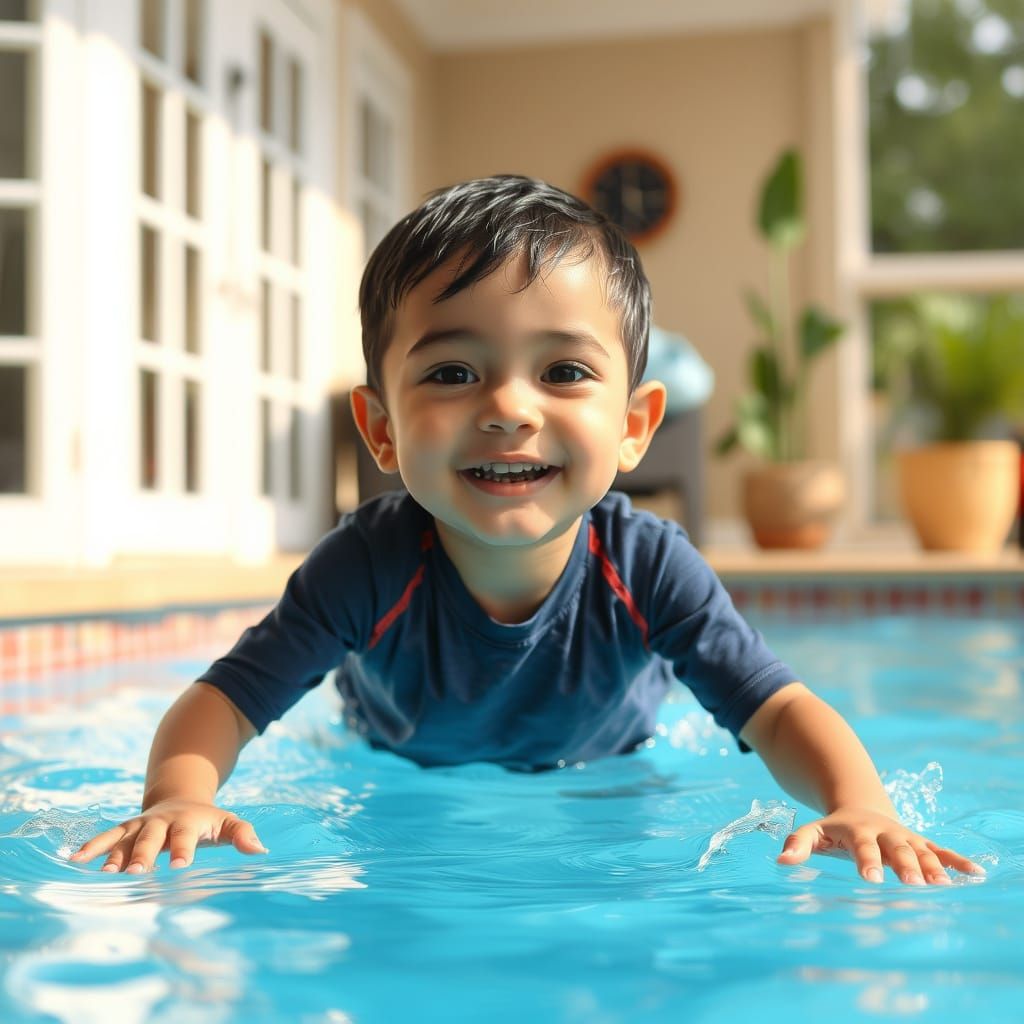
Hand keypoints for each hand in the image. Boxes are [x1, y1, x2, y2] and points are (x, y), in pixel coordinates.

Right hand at [68, 799, 267, 872]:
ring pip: (125, 839)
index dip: (183, 850)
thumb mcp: (228, 822)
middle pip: (151, 838)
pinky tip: (74, 860)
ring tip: (104, 875)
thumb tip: (261, 851)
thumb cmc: (207, 820)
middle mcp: (161, 821)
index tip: (180, 868)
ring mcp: (141, 824)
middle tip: (134, 874)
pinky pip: (106, 837)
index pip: (186, 836)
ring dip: (113, 856)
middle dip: (143, 855)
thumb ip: (243, 834)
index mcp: (188, 821)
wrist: (181, 798)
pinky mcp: (125, 828)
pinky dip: (91, 847)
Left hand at [776, 806, 984, 885]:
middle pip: (897, 849)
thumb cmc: (834, 829)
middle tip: (915, 886)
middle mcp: (885, 832)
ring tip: (944, 887)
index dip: (866, 861)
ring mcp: (905, 837)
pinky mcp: (921, 842)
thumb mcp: (814, 831)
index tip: (870, 880)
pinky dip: (958, 861)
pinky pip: (942, 850)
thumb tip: (780, 861)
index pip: (862, 847)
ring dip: (934, 868)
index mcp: (858, 830)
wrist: (859, 806)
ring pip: (922, 851)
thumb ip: (798, 843)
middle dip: (906, 866)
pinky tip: (976, 874)